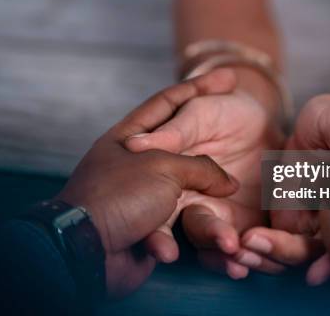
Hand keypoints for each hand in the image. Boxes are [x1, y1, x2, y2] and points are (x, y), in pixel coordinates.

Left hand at [56, 69, 239, 297]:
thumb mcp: (165, 168)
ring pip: (185, 195)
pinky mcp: (147, 229)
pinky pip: (177, 227)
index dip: (199, 87)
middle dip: (212, 156)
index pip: (169, 102)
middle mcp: (134, 164)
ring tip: (234, 203)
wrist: (89, 251)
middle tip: (240, 144)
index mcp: (130, 137)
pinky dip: (189, 231)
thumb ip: (203, 167)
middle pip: (183, 152)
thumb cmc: (121, 195)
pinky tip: (206, 230)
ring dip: (207, 207)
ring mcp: (140, 198)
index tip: (227, 79)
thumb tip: (229, 184)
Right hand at [126, 67, 284, 278]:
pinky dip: (254, 251)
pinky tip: (259, 257)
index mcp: (172, 185)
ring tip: (242, 257)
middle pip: (194, 231)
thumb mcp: (196, 115)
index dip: (158, 237)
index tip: (166, 251)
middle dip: (209, 239)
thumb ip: (173, 133)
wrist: (256, 112)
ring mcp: (222, 214)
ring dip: (230, 254)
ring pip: (221, 243)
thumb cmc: (218, 109)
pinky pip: (250, 241)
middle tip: (227, 242)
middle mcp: (193, 205)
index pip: (158, 218)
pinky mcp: (250, 219)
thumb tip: (136, 143)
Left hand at [234, 94, 329, 278]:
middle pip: (309, 253)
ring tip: (235, 248)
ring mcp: (304, 224)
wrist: (309, 124)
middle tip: (252, 242)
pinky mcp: (281, 220)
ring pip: (285, 252)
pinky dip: (249, 246)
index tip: (310, 269)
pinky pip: (265, 241)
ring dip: (262, 256)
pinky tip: (230, 243)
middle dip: (282, 253)